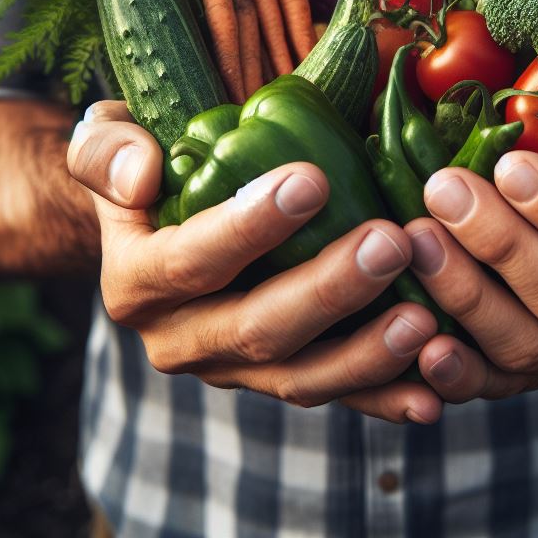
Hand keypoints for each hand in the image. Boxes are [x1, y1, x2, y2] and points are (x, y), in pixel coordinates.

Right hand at [67, 101, 444, 423]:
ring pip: (300, 377)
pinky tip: (432, 391)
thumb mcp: (106, 141)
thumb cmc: (145, 169)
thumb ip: (107, 150)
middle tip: (392, 241)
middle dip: (328, 289)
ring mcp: (233, 369)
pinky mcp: (279, 379)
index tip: (311, 179)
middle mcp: (179, 340)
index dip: (247, 226)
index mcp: (136, 283)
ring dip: (365, 354)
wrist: (162, 221)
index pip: (190, 261)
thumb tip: (142, 176)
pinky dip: (383, 396)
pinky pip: (333, 396)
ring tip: (424, 318)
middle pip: (256, 329)